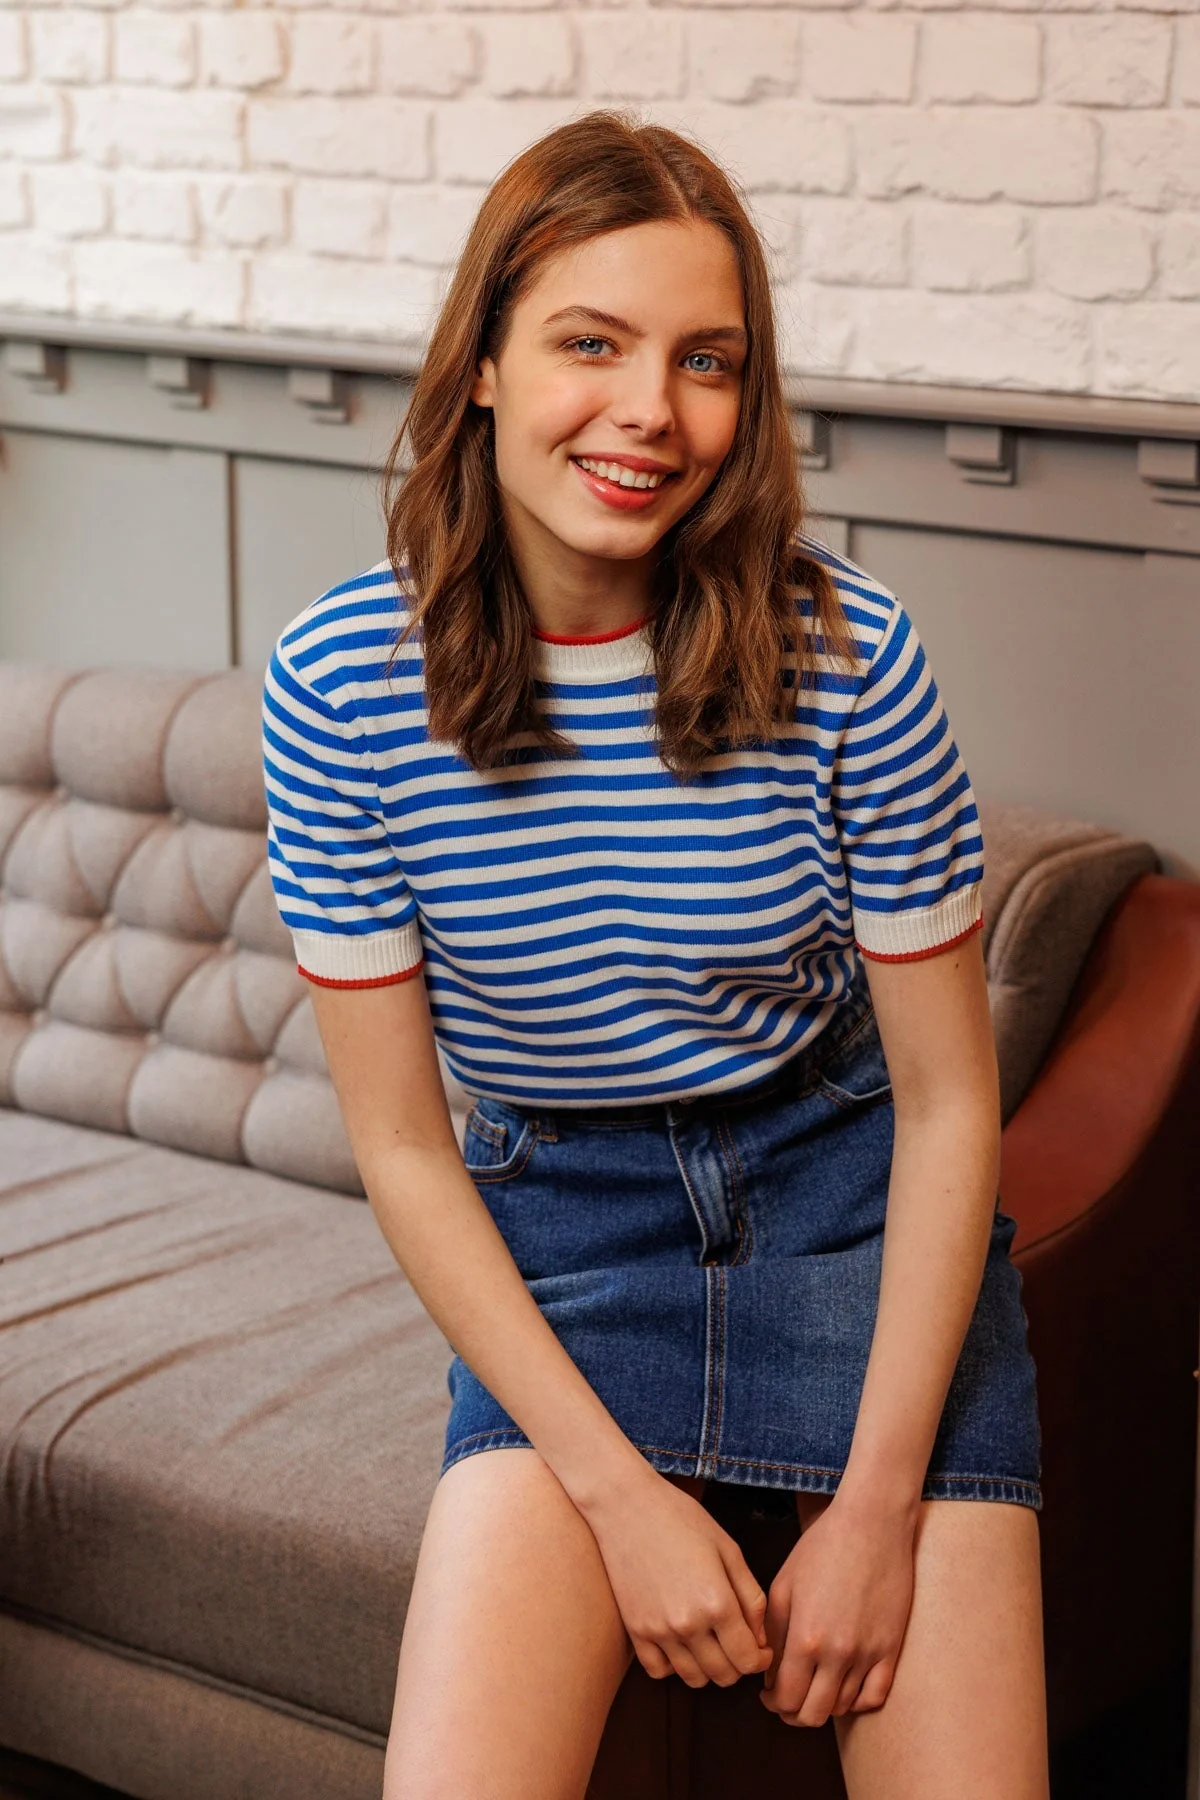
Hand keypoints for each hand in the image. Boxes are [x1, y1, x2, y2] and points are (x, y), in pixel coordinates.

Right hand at [586, 1468, 774, 1687]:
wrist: (626, 1506)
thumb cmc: (682, 1519)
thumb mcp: (728, 1549)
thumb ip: (751, 1597)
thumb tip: (759, 1639)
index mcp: (717, 1603)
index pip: (748, 1660)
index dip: (760, 1660)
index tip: (761, 1649)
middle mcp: (688, 1624)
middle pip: (723, 1675)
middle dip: (738, 1665)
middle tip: (738, 1644)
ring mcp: (658, 1630)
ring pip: (694, 1678)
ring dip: (709, 1668)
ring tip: (711, 1643)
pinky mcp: (635, 1630)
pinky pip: (659, 1671)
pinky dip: (675, 1666)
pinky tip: (681, 1644)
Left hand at [759, 1491, 916, 1727]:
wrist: (872, 1524)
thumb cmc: (822, 1547)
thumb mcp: (784, 1585)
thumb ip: (772, 1634)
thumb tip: (769, 1672)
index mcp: (805, 1638)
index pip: (786, 1698)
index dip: (773, 1703)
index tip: (768, 1695)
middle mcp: (838, 1654)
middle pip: (813, 1713)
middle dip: (794, 1712)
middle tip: (787, 1698)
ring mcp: (869, 1654)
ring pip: (843, 1707)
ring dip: (823, 1705)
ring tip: (813, 1687)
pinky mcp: (892, 1648)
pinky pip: (875, 1696)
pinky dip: (857, 1701)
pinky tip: (844, 1686)